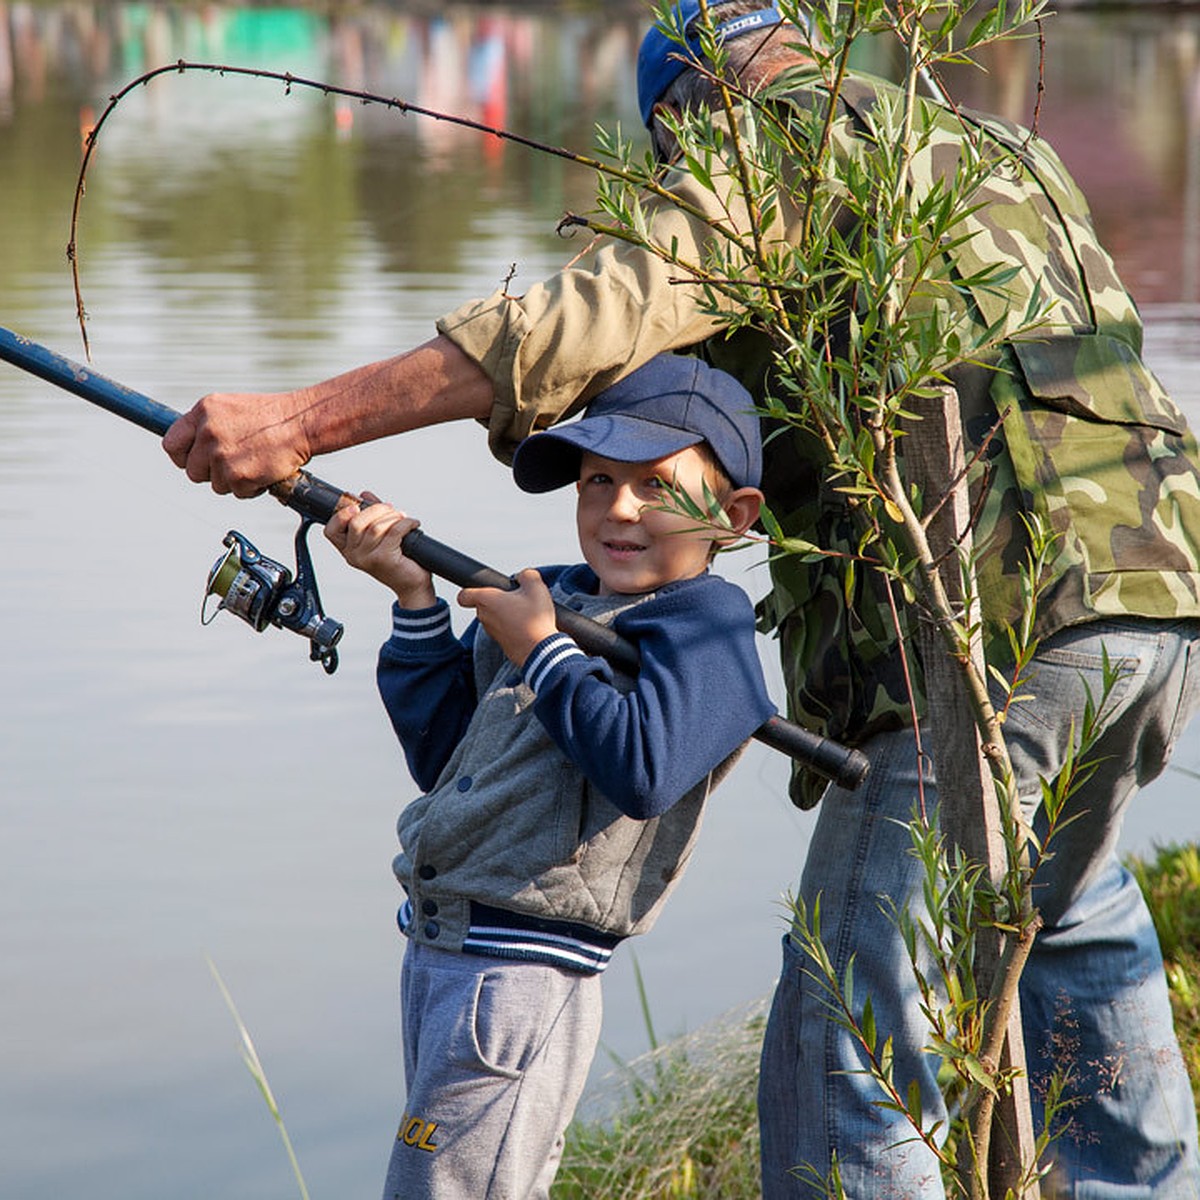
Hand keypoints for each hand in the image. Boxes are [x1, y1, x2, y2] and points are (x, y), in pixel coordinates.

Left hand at [162, 389, 312, 496]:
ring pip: (216, 484)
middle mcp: (208, 432)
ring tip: (255, 464)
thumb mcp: (233, 409)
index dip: (182, 458)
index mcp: (203, 411)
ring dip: (234, 481)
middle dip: (212, 474)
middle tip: (234, 465)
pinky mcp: (237, 475)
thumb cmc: (274, 416)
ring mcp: (221, 455)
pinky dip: (252, 488)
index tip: (193, 461)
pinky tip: (264, 471)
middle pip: (193, 471)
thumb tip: (195, 447)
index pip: (171, 444)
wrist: (302, 422)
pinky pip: (237, 492)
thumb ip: (209, 425)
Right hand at [325, 498, 434, 608]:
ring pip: (376, 526)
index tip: (356, 506)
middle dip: (377, 509)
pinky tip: (412, 524)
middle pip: (356, 521)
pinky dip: (406, 523)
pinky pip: (394, 531)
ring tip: (403, 519)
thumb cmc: (397, 560)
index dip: (341, 514)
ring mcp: (367, 559)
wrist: (412, 585)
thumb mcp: (379, 535)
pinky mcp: (383, 559)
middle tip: (392, 510)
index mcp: (347, 550)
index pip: (331, 530)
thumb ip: (370, 515)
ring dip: (394, 517)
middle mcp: (353, 556)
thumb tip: (364, 494)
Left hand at [458, 568, 557, 667]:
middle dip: (498, 600)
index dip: (471, 589)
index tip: (483, 588)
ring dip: (506, 614)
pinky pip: (504, 631)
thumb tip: (524, 576)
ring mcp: (492, 632)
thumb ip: (527, 575)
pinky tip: (529, 626)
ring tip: (526, 613)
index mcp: (486, 600)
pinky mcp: (502, 644)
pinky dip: (513, 628)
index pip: (464, 595)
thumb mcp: (536, 587)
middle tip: (517, 599)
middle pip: (484, 604)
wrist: (541, 650)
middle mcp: (484, 617)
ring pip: (494, 618)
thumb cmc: (535, 620)